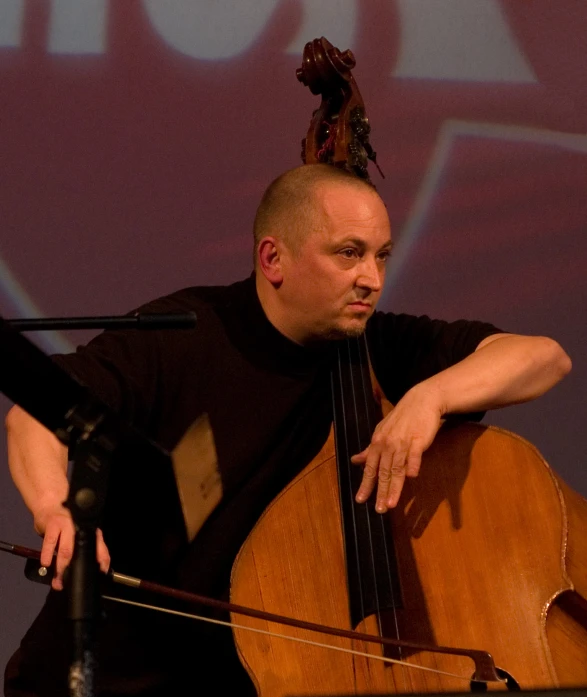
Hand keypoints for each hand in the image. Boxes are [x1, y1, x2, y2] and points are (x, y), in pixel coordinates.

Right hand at [35, 505, 110, 590]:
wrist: (52, 502)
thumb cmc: (66, 520)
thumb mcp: (78, 532)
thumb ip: (83, 546)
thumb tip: (87, 567)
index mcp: (90, 531)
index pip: (101, 547)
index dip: (103, 560)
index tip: (102, 573)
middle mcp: (81, 528)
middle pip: (82, 552)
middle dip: (76, 570)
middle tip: (69, 583)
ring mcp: (67, 525)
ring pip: (66, 550)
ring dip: (61, 568)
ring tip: (57, 581)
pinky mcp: (54, 524)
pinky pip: (50, 542)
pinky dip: (48, 555)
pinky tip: (46, 563)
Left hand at [351, 383, 442, 512]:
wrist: (421, 400)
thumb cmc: (401, 418)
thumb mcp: (382, 432)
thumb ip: (370, 449)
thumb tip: (355, 460)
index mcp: (378, 443)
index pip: (370, 468)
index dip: (365, 484)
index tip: (360, 500)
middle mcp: (388, 444)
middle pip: (383, 472)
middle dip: (380, 492)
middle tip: (378, 510)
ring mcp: (403, 442)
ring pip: (397, 468)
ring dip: (394, 487)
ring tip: (391, 504)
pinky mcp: (418, 439)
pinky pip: (414, 454)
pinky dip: (413, 465)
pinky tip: (412, 477)